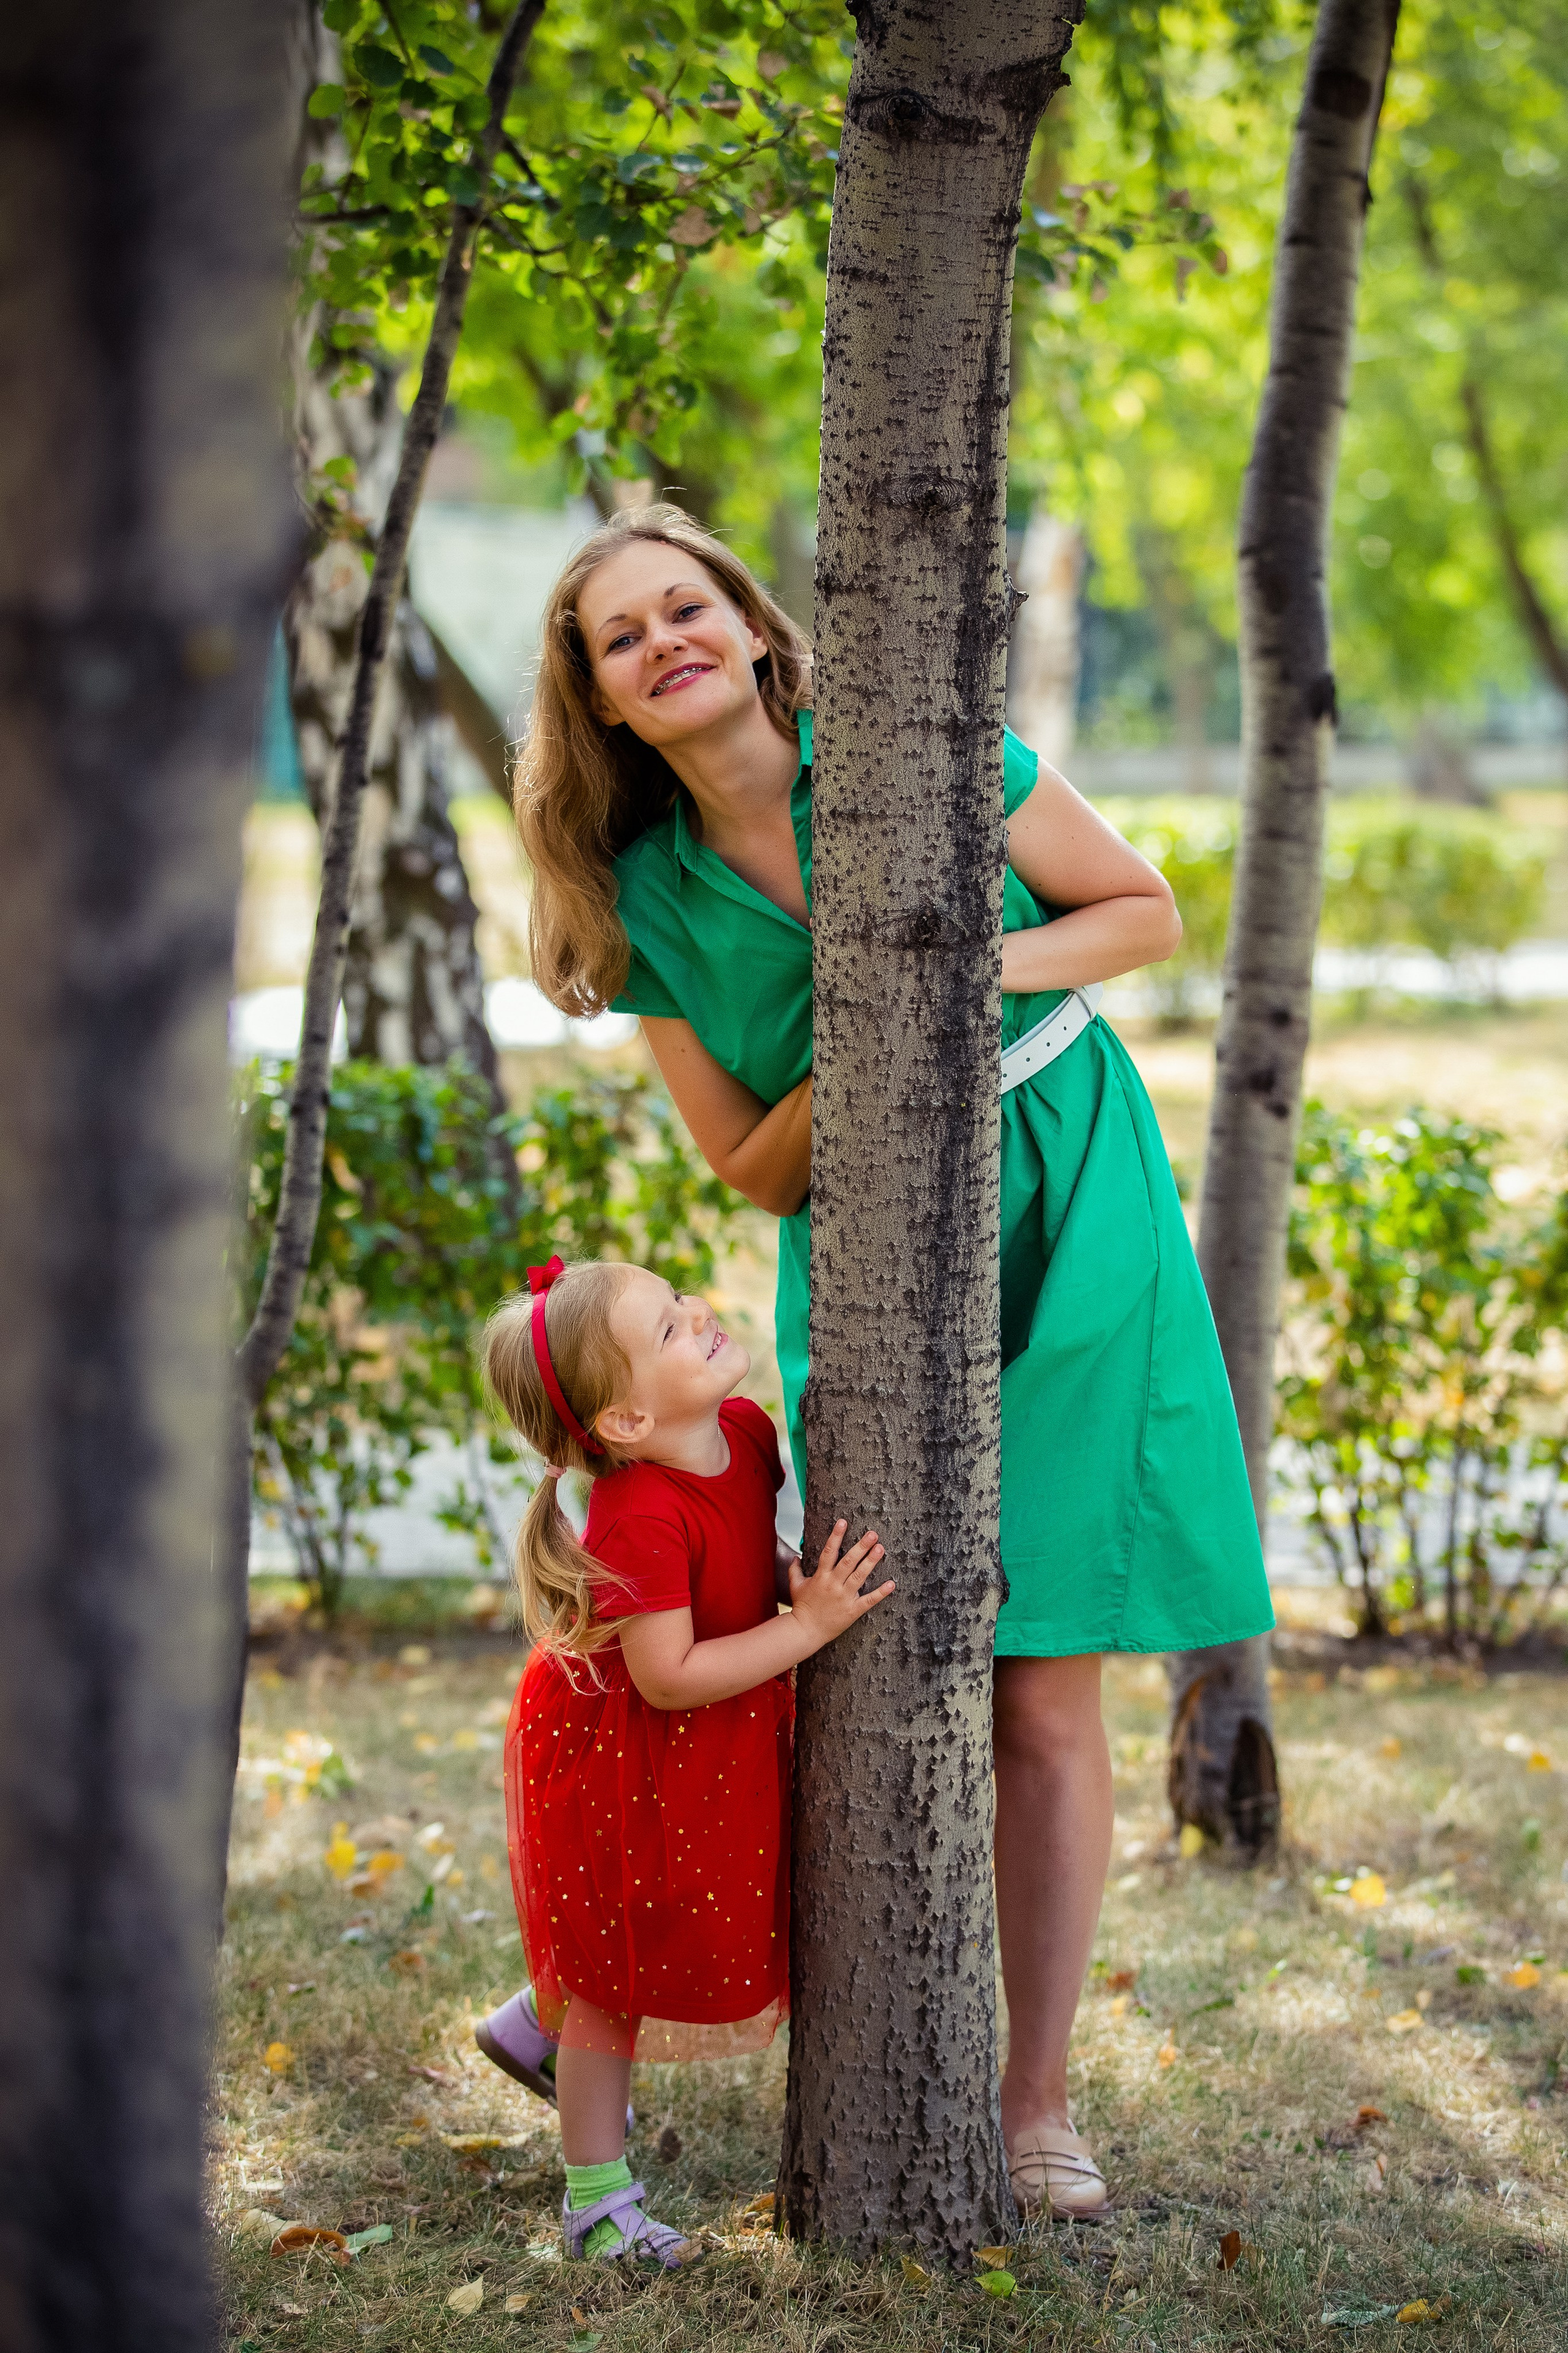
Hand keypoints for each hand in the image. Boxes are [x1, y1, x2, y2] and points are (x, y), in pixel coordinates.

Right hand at [786, 1519, 893, 1650]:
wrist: (805, 1631)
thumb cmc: (802, 1608)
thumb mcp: (795, 1586)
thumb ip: (795, 1570)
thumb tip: (794, 1557)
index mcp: (821, 1577)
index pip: (829, 1552)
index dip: (836, 1536)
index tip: (843, 1522)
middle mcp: (833, 1584)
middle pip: (848, 1561)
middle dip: (861, 1546)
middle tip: (872, 1533)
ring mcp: (844, 1597)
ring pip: (859, 1576)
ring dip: (871, 1562)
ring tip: (880, 1548)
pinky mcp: (852, 1610)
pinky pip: (869, 1600)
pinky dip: (881, 1592)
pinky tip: (891, 1584)